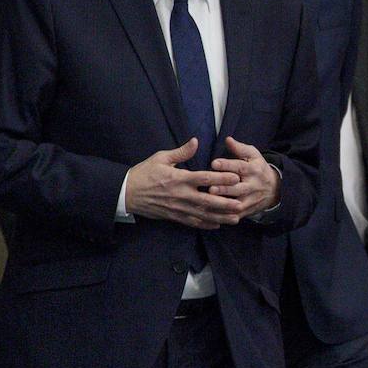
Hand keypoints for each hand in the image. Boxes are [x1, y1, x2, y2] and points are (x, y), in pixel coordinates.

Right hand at [124, 138, 241, 228]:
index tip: (236, 178)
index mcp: (179, 178)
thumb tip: (196, 141)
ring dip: (220, 217)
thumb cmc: (144, 173)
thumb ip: (181, 152)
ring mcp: (178, 208)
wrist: (127, 193)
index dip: (221, 178)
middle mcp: (181, 195)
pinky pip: (193, 222)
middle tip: (241, 204)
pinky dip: (206, 224)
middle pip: (207, 201)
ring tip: (235, 218)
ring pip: (203, 215)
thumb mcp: (161, 158)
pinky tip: (218, 225)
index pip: (204, 179)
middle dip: (225, 203)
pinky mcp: (174, 217)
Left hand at [208, 138, 280, 216]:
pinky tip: (212, 214)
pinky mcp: (248, 210)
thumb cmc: (258, 168)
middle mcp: (253, 185)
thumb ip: (239, 148)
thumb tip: (227, 139)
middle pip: (238, 188)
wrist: (275, 189)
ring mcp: (251, 199)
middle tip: (211, 188)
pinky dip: (225, 215)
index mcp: (253, 170)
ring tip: (210, 203)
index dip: (227, 165)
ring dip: (223, 204)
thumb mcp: (253, 155)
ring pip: (237, 203)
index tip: (214, 163)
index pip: (240, 167)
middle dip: (225, 189)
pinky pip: (236, 215)